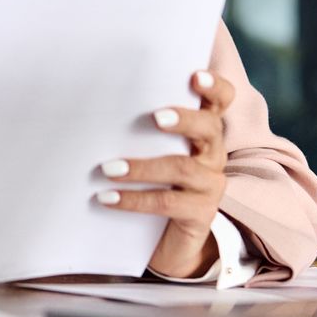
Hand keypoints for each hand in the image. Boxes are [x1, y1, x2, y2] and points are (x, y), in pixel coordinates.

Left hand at [93, 69, 234, 278]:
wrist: (166, 241)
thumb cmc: (153, 182)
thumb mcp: (151, 151)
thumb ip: (139, 129)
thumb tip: (95, 105)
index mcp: (203, 132)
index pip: (221, 101)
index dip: (213, 87)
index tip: (195, 76)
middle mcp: (213, 154)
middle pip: (210, 129)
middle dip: (184, 120)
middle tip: (155, 117)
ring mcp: (210, 185)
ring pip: (183, 168)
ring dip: (142, 167)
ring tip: (108, 169)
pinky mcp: (200, 214)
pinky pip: (167, 202)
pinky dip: (133, 199)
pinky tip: (107, 198)